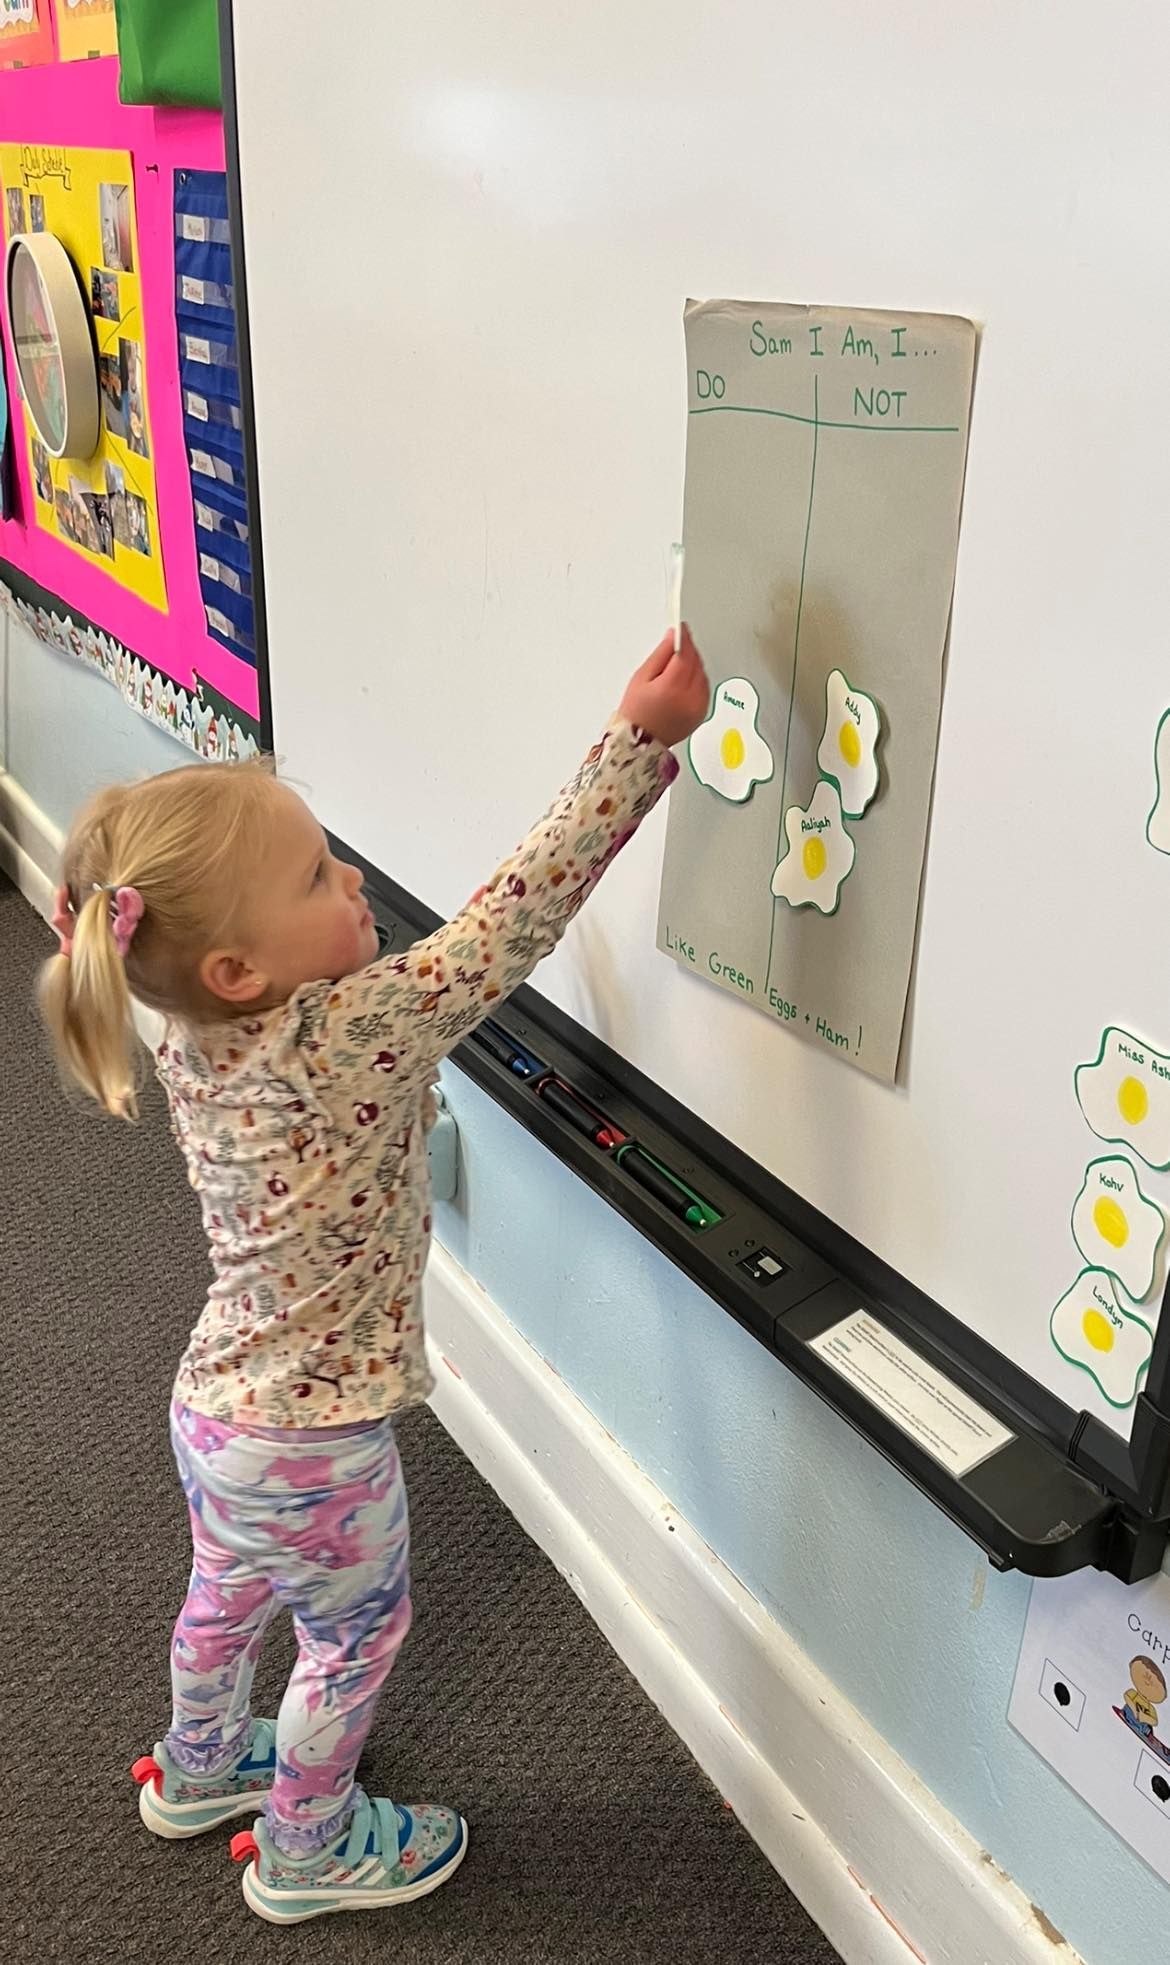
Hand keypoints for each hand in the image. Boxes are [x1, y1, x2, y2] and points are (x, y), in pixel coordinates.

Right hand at [617, 626, 709, 748]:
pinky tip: (683, 684)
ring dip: (693, 666)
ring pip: (702, 673)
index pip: (685, 653)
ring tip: (675, 670)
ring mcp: (698, 707)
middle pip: (696, 662)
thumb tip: (673, 637)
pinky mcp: (702, 713)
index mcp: (672, 687)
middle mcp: (689, 697)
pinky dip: (697, 681)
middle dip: (688, 652)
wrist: (641, 744)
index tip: (681, 629)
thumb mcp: (641, 677)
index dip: (684, 638)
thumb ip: (660, 655)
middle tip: (674, 649)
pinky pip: (705, 688)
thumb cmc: (636, 714)